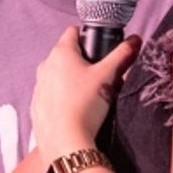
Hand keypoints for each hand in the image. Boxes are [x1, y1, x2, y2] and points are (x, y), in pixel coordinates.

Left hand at [29, 26, 140, 160]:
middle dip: (82, 61)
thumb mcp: (108, 76)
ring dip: (71, 80)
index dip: (88, 36)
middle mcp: (45, 66)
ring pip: (57, 75)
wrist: (66, 141)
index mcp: (61, 53)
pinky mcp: (36, 106)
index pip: (73, 32)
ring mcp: (38, 87)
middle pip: (65, 54)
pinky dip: (62, 97)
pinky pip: (51, 95)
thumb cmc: (86, 105)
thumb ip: (122, 55)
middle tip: (100, 75)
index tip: (100, 47)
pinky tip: (75, 109)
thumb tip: (135, 39)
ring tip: (89, 95)